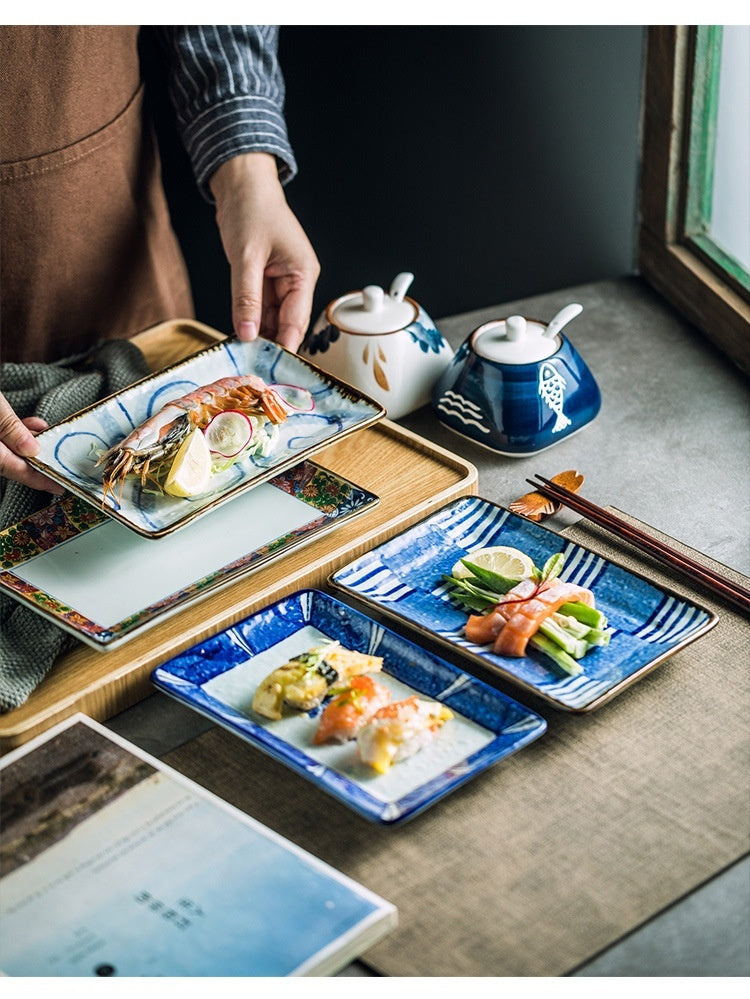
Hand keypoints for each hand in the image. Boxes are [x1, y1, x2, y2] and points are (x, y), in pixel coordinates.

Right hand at [0, 392, 62, 492]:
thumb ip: (10, 427)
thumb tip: (31, 450)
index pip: (11, 468)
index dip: (36, 478)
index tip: (57, 486)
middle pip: (7, 462)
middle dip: (33, 461)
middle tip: (57, 463)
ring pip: (2, 451)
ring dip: (25, 445)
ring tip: (46, 435)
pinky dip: (12, 434)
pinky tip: (30, 425)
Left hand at [210, 153, 319, 351]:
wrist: (242, 184)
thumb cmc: (251, 210)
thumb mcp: (246, 257)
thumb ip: (246, 298)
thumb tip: (247, 333)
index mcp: (303, 274)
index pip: (296, 320)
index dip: (284, 346)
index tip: (270, 369)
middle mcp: (297, 281)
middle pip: (285, 323)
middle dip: (269, 343)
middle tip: (251, 367)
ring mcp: (281, 282)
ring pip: (270, 318)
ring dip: (257, 334)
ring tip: (241, 355)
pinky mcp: (266, 280)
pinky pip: (259, 307)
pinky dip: (249, 320)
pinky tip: (238, 334)